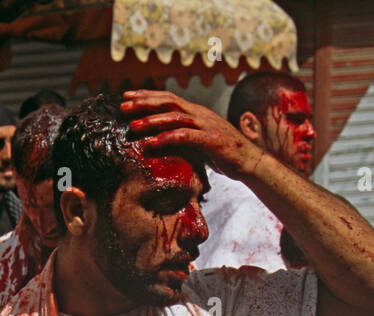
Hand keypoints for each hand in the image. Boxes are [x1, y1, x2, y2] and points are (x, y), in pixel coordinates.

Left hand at [121, 89, 266, 180]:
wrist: (250, 162)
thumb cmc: (223, 153)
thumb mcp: (198, 142)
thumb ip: (181, 137)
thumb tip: (159, 140)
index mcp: (195, 112)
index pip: (168, 99)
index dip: (147, 96)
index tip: (127, 97)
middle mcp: (199, 114)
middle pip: (168, 103)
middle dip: (144, 103)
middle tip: (123, 106)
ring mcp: (206, 125)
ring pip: (174, 117)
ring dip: (152, 121)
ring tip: (133, 125)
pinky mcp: (211, 140)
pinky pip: (186, 136)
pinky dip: (168, 138)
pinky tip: (153, 142)